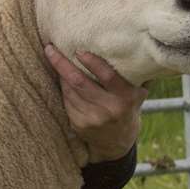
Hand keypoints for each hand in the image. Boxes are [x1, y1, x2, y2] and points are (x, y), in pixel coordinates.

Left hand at [43, 45, 145, 161]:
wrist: (118, 142)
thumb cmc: (128, 108)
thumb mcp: (138, 93)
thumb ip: (137, 75)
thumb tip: (136, 46)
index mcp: (126, 98)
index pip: (107, 76)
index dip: (92, 62)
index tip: (79, 50)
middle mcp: (109, 109)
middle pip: (80, 82)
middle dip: (62, 64)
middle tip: (50, 49)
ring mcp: (92, 119)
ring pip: (70, 91)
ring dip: (60, 74)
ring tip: (54, 58)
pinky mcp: (79, 124)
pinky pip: (67, 100)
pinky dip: (63, 88)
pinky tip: (61, 78)